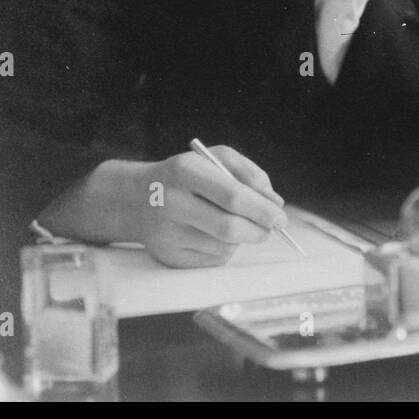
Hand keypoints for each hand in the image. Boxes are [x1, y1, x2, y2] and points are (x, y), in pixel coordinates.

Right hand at [131, 145, 288, 267]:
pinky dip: (226, 249)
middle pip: (229, 228)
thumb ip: (250, 174)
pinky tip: (214, 234)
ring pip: (225, 246)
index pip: (232, 196)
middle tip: (271, 227)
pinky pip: (213, 260)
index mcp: (185, 171)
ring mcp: (166, 233)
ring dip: (242, 238)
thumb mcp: (216, 158)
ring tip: (235, 223)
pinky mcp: (168, 256)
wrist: (138, 197)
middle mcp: (171, 202)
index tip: (280, 216)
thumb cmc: (188, 175)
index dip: (262, 210)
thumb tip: (275, 203)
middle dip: (259, 230)